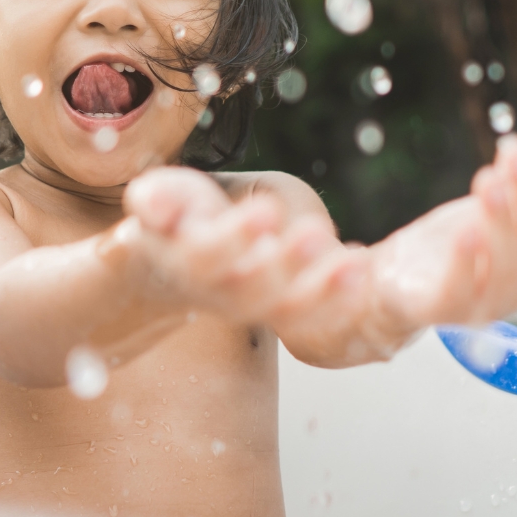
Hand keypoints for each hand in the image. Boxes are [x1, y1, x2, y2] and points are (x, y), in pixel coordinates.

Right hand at [114, 168, 341, 324]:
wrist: (180, 259)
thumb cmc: (176, 216)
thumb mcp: (159, 199)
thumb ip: (156, 200)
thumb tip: (153, 206)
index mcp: (184, 262)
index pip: (206, 256)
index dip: (234, 236)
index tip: (267, 210)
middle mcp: (218, 293)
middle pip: (250, 290)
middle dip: (285, 263)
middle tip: (315, 233)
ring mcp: (251, 305)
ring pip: (285, 310)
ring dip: (322, 290)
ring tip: (355, 263)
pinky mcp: (282, 308)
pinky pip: (312, 317)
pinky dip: (339, 301)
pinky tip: (363, 271)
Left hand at [367, 136, 516, 335]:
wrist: (402, 274)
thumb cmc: (461, 238)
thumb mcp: (499, 202)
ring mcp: (485, 304)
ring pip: (505, 269)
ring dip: (500, 222)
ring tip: (489, 181)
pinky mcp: (443, 310)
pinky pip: (459, 292)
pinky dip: (465, 263)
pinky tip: (465, 231)